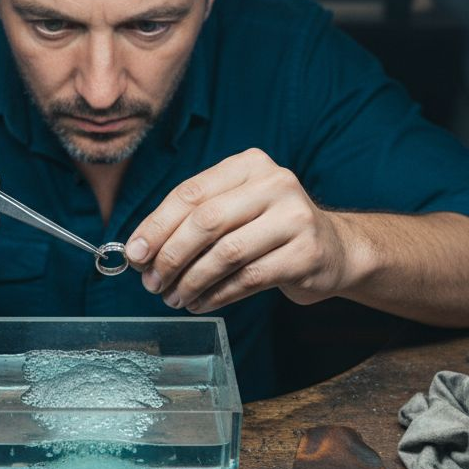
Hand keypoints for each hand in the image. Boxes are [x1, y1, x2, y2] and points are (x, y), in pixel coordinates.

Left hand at [125, 149, 355, 313]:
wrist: (334, 249)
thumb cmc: (269, 230)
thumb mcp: (235, 209)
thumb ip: (192, 221)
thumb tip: (140, 251)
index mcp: (249, 165)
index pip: (191, 193)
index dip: (156, 226)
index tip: (134, 254)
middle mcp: (276, 183)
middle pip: (206, 221)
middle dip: (171, 256)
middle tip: (152, 282)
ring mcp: (296, 218)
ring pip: (226, 254)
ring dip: (191, 281)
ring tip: (174, 297)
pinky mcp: (306, 254)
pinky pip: (248, 279)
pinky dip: (217, 295)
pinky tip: (201, 302)